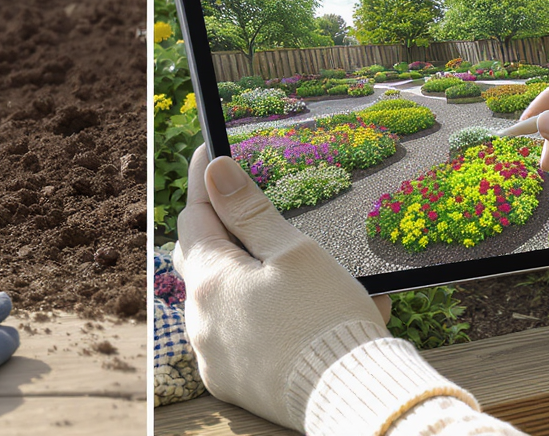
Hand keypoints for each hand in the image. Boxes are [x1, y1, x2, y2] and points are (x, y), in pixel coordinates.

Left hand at [174, 145, 390, 430]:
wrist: (354, 398)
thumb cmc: (326, 320)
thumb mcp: (294, 252)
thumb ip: (250, 211)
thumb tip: (215, 171)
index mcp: (210, 281)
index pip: (195, 215)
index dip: (206, 182)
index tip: (209, 150)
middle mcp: (201, 321)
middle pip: (204, 258)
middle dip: (227, 231)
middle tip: (249, 207)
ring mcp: (215, 356)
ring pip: (226, 299)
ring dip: (253, 278)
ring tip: (306, 268)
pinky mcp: (235, 383)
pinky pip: (242, 337)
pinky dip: (265, 318)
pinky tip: (309, 310)